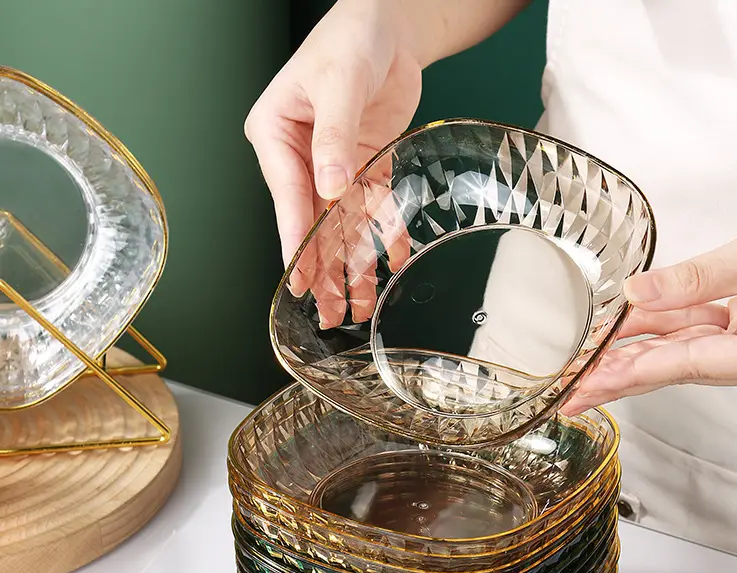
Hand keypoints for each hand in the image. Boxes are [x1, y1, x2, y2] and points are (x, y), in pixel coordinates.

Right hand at [244, 0, 421, 326]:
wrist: (388, 24)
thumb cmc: (349, 40)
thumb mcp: (339, 84)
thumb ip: (334, 137)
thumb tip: (331, 188)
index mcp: (276, 137)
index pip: (289, 198)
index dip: (298, 242)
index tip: (301, 282)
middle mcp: (302, 158)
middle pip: (314, 223)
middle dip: (324, 270)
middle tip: (330, 313)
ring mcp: (334, 166)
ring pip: (342, 225)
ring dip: (353, 264)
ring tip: (361, 305)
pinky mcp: (366, 166)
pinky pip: (374, 208)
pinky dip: (385, 233)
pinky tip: (393, 260)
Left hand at [563, 206, 736, 414]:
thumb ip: (700, 276)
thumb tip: (639, 290)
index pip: (681, 366)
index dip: (627, 376)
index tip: (586, 389)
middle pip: (676, 366)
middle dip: (621, 375)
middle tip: (572, 391)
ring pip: (688, 346)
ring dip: (639, 347)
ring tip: (588, 356)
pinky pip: (707, 327)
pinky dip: (670, 322)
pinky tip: (633, 321)